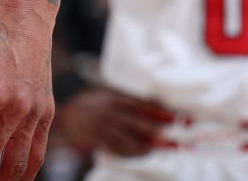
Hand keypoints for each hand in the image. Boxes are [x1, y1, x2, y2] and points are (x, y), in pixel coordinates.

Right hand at [52, 85, 173, 156]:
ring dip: (151, 147)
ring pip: (132, 141)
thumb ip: (129, 99)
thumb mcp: (108, 94)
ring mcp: (104, 129)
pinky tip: (145, 153)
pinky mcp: (98, 142)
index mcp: (114, 99)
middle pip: (141, 126)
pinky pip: (120, 150)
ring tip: (167, 149)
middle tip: (181, 143)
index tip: (182, 119)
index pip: (144, 107)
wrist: (65, 115)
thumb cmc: (91, 103)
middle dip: (162, 135)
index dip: (164, 113)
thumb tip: (158, 106)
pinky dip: (134, 153)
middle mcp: (110, 114)